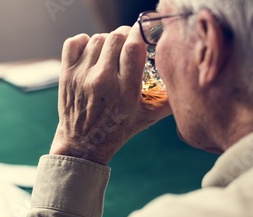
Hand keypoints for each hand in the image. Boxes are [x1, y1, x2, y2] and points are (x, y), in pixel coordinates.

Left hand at [50, 24, 171, 164]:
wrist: (83, 145)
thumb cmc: (118, 129)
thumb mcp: (148, 117)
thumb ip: (168, 97)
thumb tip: (187, 76)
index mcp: (126, 91)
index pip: (134, 47)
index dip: (140, 35)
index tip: (142, 38)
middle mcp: (102, 81)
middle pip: (116, 37)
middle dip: (125, 36)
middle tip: (128, 45)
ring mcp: (82, 77)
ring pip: (97, 38)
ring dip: (107, 42)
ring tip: (111, 54)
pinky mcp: (66, 75)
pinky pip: (74, 42)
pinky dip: (84, 42)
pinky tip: (92, 53)